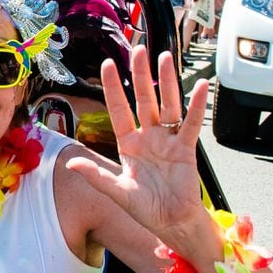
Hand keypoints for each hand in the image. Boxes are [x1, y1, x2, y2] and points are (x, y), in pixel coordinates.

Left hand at [67, 47, 209, 244]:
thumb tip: (72, 162)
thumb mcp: (116, 192)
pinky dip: (197, 106)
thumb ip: (96, 175)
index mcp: (129, 144)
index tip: (108, 65)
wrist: (171, 223)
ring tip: (165, 58)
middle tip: (139, 49)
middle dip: (140, 75)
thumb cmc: (144, 209)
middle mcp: (148, 137)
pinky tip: (200, 86)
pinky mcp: (186, 148)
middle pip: (144, 99)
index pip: (119, 109)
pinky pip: (192, 123)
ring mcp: (168, 141)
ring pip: (167, 105)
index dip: (114, 88)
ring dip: (167, 82)